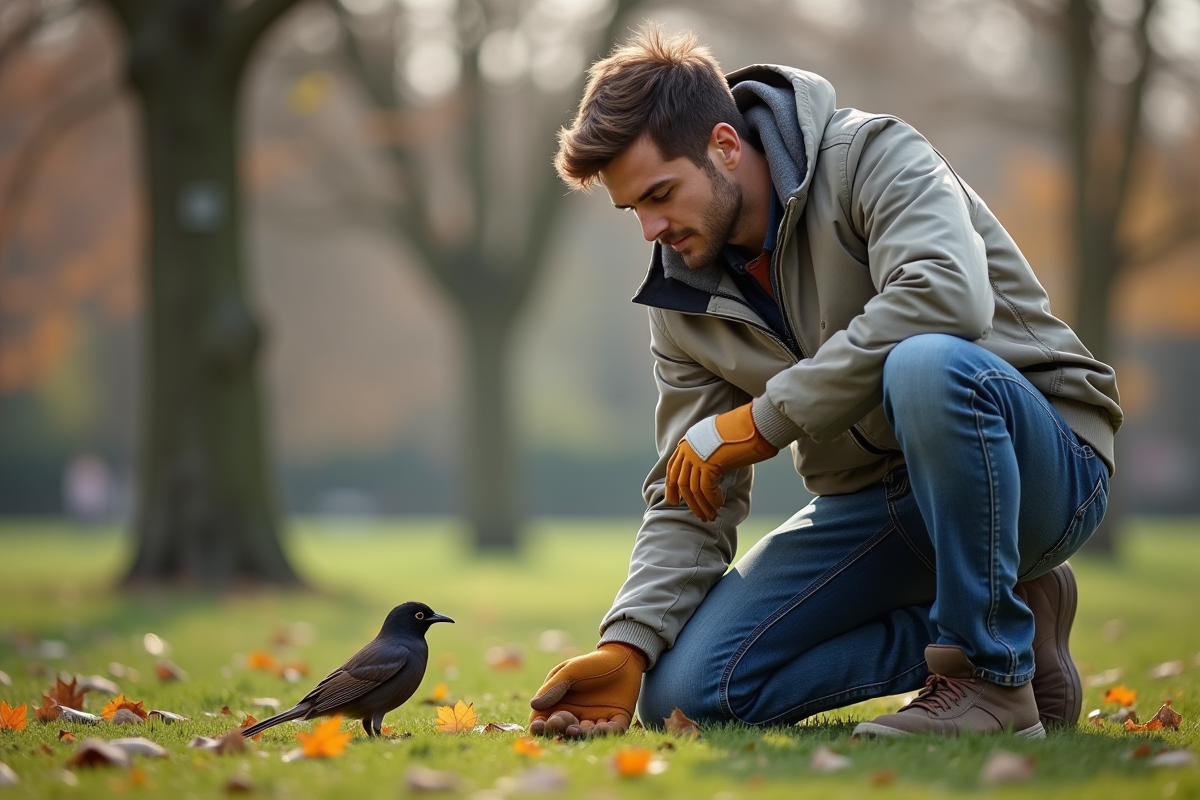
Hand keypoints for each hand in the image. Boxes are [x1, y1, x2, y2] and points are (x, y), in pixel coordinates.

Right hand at [529, 642, 646, 737]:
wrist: (622, 657)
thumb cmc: (591, 663)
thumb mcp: (570, 671)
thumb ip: (554, 687)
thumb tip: (534, 704)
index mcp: (562, 704)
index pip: (546, 720)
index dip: (540, 726)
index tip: (538, 726)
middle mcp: (578, 716)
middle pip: (565, 730)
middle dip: (562, 730)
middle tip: (564, 726)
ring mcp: (597, 719)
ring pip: (587, 733)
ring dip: (583, 734)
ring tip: (579, 729)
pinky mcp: (616, 720)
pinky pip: (611, 730)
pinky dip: (606, 732)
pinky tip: (601, 728)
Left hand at [666, 402, 777, 521]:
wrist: (752, 423)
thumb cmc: (741, 431)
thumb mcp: (717, 438)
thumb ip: (708, 452)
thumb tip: (709, 470)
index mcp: (688, 442)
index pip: (673, 468)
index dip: (672, 486)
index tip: (675, 500)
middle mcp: (688, 449)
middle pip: (681, 482)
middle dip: (689, 502)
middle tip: (698, 515)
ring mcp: (696, 457)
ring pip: (693, 489)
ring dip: (702, 506)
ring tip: (710, 516)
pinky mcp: (708, 464)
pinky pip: (706, 489)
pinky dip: (712, 500)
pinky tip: (718, 505)